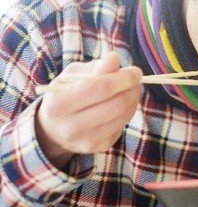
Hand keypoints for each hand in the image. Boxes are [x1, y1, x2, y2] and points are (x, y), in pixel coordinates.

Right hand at [35, 52, 142, 168]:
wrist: (53, 129)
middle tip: (136, 78)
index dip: (123, 78)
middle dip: (132, 88)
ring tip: (129, 88)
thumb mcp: (72, 75)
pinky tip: (120, 104)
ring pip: (124, 115)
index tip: (135, 71)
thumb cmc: (65, 94)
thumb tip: (115, 59)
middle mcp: (71, 127)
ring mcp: (86, 141)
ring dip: (134, 98)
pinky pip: (122, 125)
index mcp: (59, 104)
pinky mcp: (99, 147)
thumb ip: (95, 67)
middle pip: (117, 104)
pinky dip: (127, 111)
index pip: (101, 88)